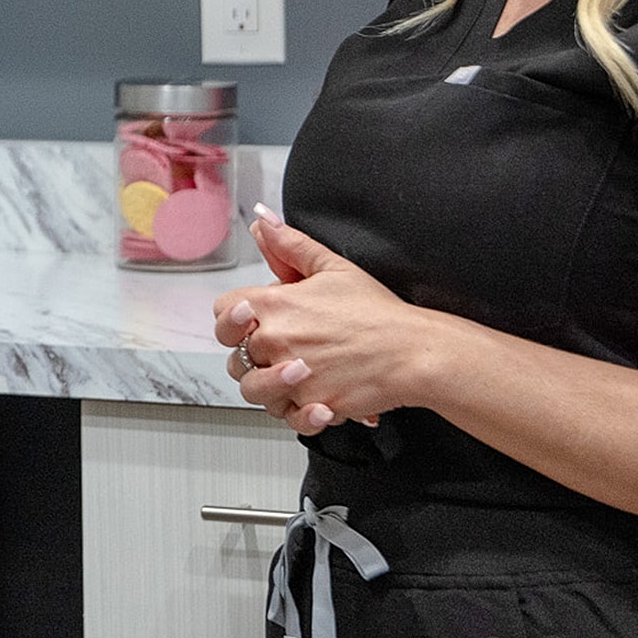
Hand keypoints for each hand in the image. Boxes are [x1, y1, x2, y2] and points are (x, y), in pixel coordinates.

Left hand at [212, 207, 433, 433]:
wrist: (413, 351)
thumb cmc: (377, 312)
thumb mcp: (332, 267)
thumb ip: (290, 246)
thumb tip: (263, 223)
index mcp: (272, 306)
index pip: (223, 312)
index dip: (235, 315)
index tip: (253, 318)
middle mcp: (274, 342)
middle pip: (235, 354)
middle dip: (256, 351)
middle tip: (289, 347)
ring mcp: (290, 377)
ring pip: (253, 389)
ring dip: (271, 383)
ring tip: (301, 373)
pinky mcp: (311, 404)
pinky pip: (286, 415)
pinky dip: (297, 412)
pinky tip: (316, 401)